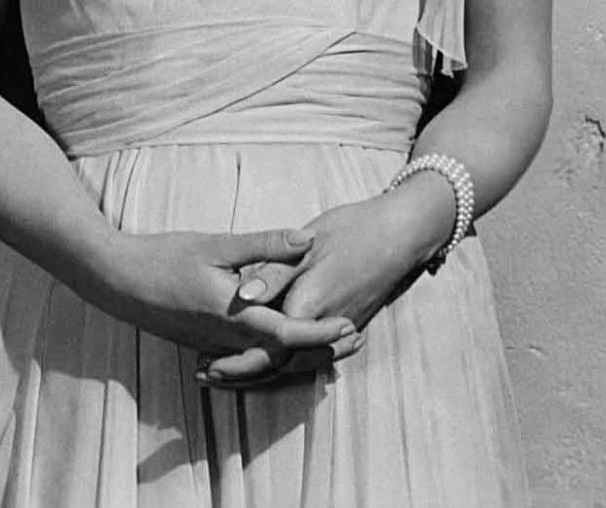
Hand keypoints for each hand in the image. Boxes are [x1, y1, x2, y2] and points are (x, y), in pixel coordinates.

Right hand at [100, 227, 358, 365]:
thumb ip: (265, 244)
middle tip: (355, 338)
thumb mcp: (217, 244)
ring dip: (301, 353)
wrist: (116, 280)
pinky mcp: (203, 343)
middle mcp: (227, 339)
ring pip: (266, 360)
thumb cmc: (164, 257)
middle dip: (321, 349)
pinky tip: (283, 343)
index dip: (322, 332)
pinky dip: (273, 354)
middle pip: (285, 356)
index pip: (289, 334)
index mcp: (234, 316)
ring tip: (330, 343)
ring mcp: (214, 346)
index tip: (350, 326)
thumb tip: (308, 238)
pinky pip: (247, 358)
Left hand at [200, 175, 454, 388]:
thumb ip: (273, 271)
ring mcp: (339, 329)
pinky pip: (312, 351)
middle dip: (242, 372)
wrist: (402, 233)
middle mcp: (324, 327)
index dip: (235, 361)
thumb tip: (241, 297)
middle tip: (206, 375)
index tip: (204, 365)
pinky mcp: (347, 324)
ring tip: (227, 369)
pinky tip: (268, 352)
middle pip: (279, 363)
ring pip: (296, 362)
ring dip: (262, 368)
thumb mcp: (309, 242)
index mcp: (309, 306)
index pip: (267, 348)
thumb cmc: (353, 230)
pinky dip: (287, 357)